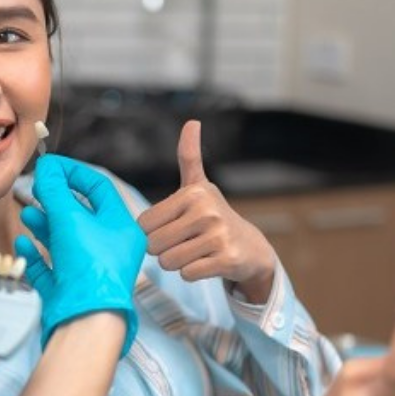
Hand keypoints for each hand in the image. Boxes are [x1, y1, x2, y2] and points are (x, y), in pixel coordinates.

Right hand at [15, 155, 146, 356]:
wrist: (86, 321)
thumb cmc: (89, 268)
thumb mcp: (70, 218)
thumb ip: (55, 190)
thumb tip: (46, 169)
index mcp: (121, 229)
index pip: (99, 188)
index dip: (73, 172)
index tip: (50, 166)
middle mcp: (109, 250)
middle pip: (80, 215)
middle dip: (55, 201)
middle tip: (35, 190)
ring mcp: (89, 272)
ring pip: (63, 241)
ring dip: (44, 225)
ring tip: (28, 214)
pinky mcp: (70, 291)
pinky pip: (50, 267)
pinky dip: (36, 253)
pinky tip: (23, 243)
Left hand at [137, 120, 276, 302]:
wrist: (250, 247)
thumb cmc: (213, 216)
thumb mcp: (199, 185)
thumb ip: (189, 156)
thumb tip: (192, 122)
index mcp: (193, 193)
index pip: (143, 225)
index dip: (152, 232)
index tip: (172, 227)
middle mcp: (206, 211)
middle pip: (154, 245)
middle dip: (163, 250)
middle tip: (184, 243)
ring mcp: (218, 236)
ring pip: (169, 262)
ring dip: (177, 263)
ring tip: (195, 252)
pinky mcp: (226, 259)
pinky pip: (187, 274)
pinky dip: (191, 273)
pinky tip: (206, 262)